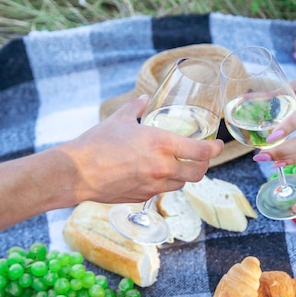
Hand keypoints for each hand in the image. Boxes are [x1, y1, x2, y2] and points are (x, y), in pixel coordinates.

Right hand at [57, 95, 223, 203]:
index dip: (215, 149)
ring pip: (181, 183)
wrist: (77, 172)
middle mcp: (163, 167)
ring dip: (184, 174)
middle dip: (203, 165)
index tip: (218, 145)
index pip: (202, 151)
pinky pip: (162, 191)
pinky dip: (165, 182)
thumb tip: (145, 99)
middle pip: (198, 172)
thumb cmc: (97, 143)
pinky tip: (155, 174)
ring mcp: (154, 185)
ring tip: (178, 164)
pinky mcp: (143, 197)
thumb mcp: (120, 118)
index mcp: (162, 144)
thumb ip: (137, 107)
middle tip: (201, 157)